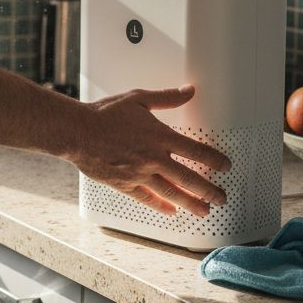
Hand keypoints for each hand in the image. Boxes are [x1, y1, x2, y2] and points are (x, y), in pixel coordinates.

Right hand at [68, 86, 231, 216]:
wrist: (77, 132)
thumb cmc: (105, 114)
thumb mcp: (138, 98)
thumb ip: (167, 97)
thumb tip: (189, 91)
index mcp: (160, 136)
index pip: (196, 151)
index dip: (214, 160)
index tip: (225, 167)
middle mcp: (153, 158)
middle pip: (188, 178)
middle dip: (208, 190)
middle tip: (221, 198)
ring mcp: (139, 174)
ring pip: (171, 193)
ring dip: (190, 203)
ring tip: (204, 211)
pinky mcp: (124, 184)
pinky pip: (146, 198)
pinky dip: (160, 205)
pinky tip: (171, 210)